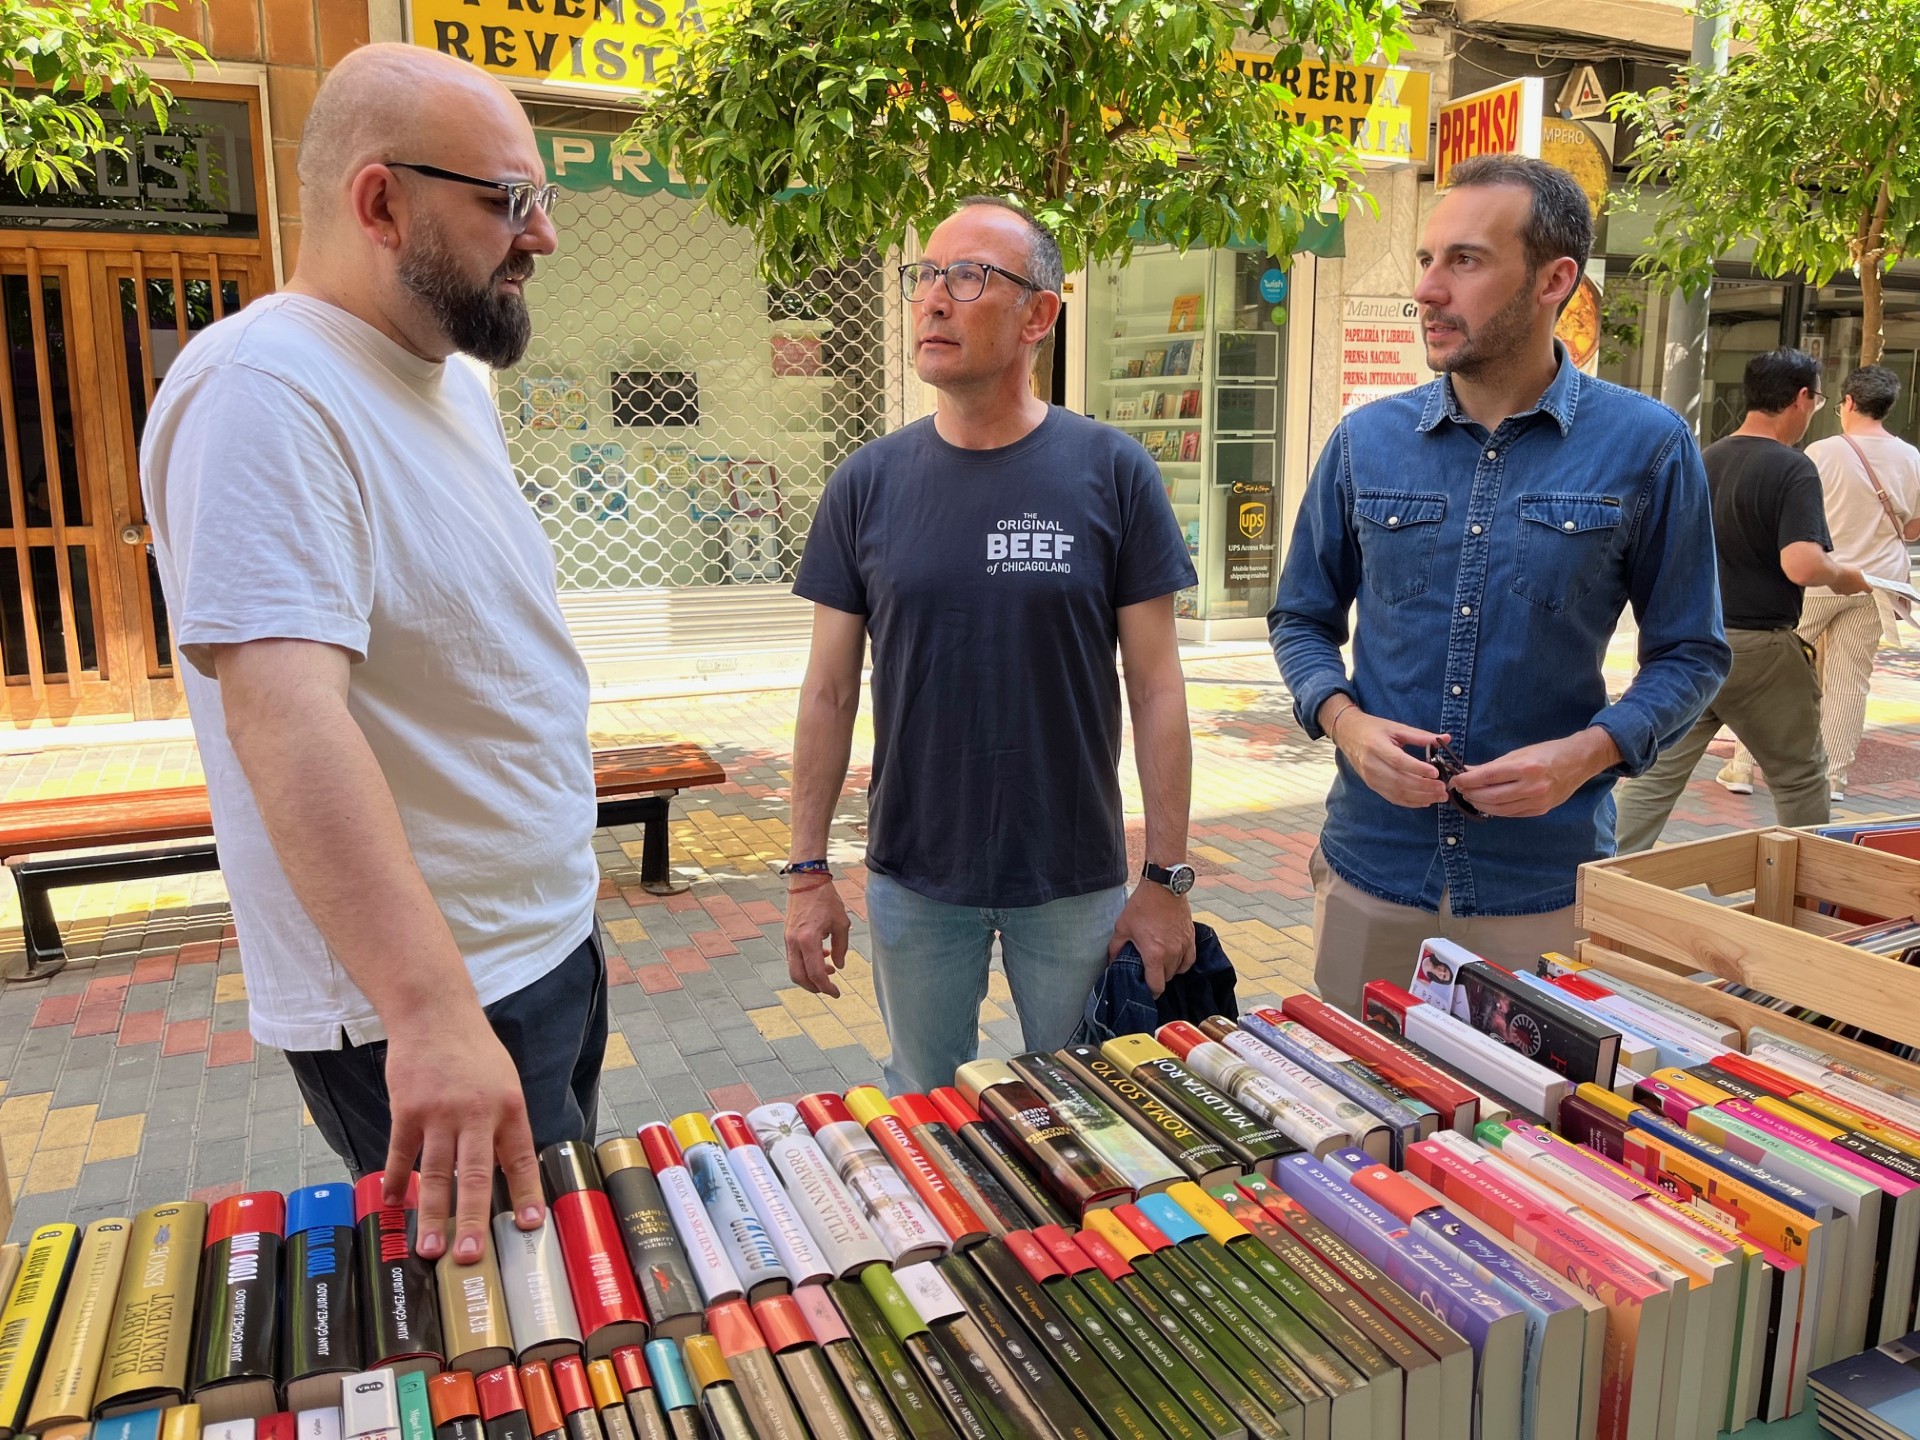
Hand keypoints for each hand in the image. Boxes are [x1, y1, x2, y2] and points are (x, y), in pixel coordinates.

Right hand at [381, 1006, 542, 1264]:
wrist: (435, 1014)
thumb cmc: (475, 1053)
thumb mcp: (505, 1083)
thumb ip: (504, 1126)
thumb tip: (507, 1175)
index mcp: (509, 1108)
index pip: (519, 1159)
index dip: (525, 1194)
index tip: (528, 1226)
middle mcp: (476, 1113)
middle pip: (475, 1174)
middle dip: (473, 1218)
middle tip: (470, 1256)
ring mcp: (439, 1112)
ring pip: (435, 1173)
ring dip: (431, 1214)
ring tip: (429, 1248)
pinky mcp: (407, 1109)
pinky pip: (401, 1153)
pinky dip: (396, 1180)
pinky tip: (392, 1204)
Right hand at [784, 880, 849, 997]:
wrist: (807, 880)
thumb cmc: (825, 899)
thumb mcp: (841, 923)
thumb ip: (841, 948)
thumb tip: (838, 966)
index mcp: (808, 940)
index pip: (815, 973)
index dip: (826, 987)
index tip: (837, 993)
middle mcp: (794, 942)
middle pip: (799, 977)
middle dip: (814, 987)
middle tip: (829, 989)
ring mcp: (788, 939)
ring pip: (794, 968)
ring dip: (810, 975)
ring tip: (829, 971)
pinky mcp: (788, 935)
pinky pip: (794, 957)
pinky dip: (806, 963)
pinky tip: (823, 955)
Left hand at [1109, 881, 1195, 994]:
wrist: (1163, 886)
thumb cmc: (1142, 906)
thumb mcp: (1122, 927)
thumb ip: (1116, 948)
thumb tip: (1111, 962)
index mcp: (1154, 954)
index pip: (1157, 986)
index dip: (1150, 992)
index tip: (1144, 989)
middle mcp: (1172, 954)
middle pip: (1167, 979)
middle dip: (1157, 979)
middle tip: (1147, 972)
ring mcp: (1184, 946)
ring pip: (1178, 970)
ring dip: (1168, 970)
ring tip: (1158, 963)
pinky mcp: (1191, 938)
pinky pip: (1189, 960)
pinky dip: (1182, 963)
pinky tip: (1174, 958)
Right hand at [1326, 705, 1450, 807]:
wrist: (1348, 734)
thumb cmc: (1373, 729)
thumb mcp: (1396, 727)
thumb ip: (1420, 736)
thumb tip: (1446, 738)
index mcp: (1376, 746)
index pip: (1398, 761)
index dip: (1417, 768)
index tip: (1436, 772)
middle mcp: (1372, 764)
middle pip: (1399, 780)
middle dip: (1423, 787)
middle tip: (1443, 788)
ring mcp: (1371, 778)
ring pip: (1397, 792)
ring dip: (1420, 797)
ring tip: (1439, 796)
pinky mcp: (1372, 786)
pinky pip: (1393, 798)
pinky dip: (1410, 802)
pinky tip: (1425, 801)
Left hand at [1452, 728, 1619, 817]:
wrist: (1578, 761)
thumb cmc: (1547, 752)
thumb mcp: (1519, 753)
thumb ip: (1493, 765)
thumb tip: (1468, 771)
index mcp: (1525, 768)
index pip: (1487, 777)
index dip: (1467, 780)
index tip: (1455, 780)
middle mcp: (1531, 787)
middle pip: (1491, 796)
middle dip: (1471, 794)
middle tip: (1460, 790)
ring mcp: (1537, 801)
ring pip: (1499, 809)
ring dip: (1480, 804)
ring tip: (1470, 797)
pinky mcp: (1540, 810)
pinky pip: (1511, 814)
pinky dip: (1496, 810)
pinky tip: (1487, 804)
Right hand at [1834, 565, 1872, 595]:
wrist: (1832, 573)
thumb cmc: (1845, 570)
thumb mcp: (1856, 568)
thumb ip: (1859, 573)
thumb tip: (1858, 573)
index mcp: (1862, 585)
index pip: (1869, 589)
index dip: (1868, 586)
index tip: (1867, 583)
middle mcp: (1855, 590)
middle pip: (1858, 589)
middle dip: (1857, 585)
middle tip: (1854, 578)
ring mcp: (1846, 592)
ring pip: (1849, 590)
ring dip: (1849, 586)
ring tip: (1845, 579)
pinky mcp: (1838, 592)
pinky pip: (1841, 590)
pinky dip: (1841, 587)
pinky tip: (1839, 581)